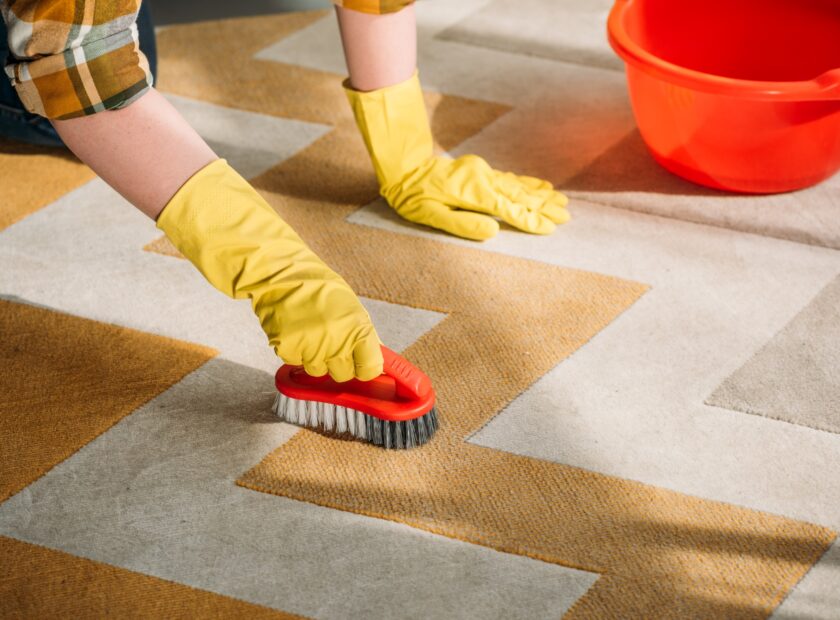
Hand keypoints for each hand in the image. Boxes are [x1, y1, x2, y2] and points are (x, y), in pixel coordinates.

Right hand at [157, 159, 383, 381]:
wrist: (280, 274)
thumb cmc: (318, 288)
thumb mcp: (351, 307)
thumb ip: (364, 335)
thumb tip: (377, 359)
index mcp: (358, 329)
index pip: (370, 368)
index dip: (365, 368)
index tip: (361, 364)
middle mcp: (337, 341)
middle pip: (343, 374)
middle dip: (339, 363)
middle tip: (331, 342)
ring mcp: (311, 348)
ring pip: (318, 371)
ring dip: (315, 357)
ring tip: (311, 332)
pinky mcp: (288, 350)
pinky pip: (296, 362)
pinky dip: (295, 351)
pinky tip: (295, 330)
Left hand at [383, 153, 568, 240]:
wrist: (403, 167)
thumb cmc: (413, 196)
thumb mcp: (431, 215)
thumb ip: (462, 224)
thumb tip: (492, 231)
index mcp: (474, 193)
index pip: (509, 209)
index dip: (530, 220)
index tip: (550, 228)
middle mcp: (483, 179)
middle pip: (520, 196)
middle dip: (544, 207)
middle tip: (566, 216)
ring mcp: (482, 172)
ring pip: (517, 185)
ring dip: (540, 194)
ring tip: (561, 201)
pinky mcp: (480, 170)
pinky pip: (509, 178)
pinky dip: (526, 183)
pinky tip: (540, 185)